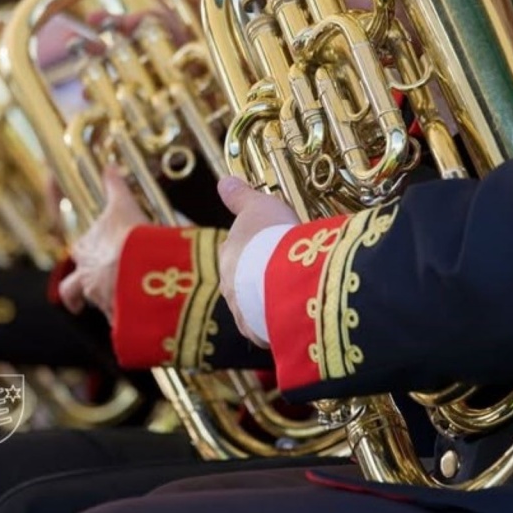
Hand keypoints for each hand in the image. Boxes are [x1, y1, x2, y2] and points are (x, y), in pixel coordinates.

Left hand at [59, 166, 148, 320]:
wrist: (141, 267)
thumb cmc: (129, 236)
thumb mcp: (123, 205)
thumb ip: (115, 186)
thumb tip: (110, 167)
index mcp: (86, 251)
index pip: (75, 258)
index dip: (79, 260)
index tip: (78, 265)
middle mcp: (88, 279)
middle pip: (72, 291)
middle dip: (76, 295)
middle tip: (79, 302)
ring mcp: (102, 300)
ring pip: (97, 308)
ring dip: (105, 307)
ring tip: (118, 309)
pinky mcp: (120, 316)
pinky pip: (122, 322)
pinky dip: (129, 321)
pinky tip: (138, 320)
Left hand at [217, 177, 298, 347]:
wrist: (281, 273)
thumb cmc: (269, 235)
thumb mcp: (258, 205)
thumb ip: (240, 196)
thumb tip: (224, 181)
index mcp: (228, 254)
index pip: (232, 252)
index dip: (248, 250)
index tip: (262, 248)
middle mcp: (228, 283)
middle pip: (239, 280)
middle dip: (255, 278)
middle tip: (278, 273)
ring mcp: (241, 310)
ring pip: (250, 305)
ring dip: (264, 302)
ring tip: (287, 297)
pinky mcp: (258, 331)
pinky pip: (265, 329)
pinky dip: (274, 324)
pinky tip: (289, 320)